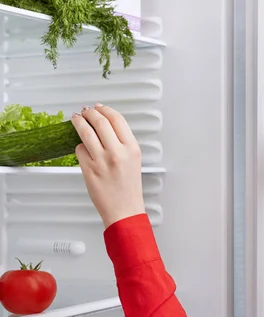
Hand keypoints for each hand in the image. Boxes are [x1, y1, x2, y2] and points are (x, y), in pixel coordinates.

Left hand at [71, 104, 145, 228]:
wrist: (124, 209)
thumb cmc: (129, 188)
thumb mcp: (134, 160)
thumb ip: (122, 143)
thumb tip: (106, 125)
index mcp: (132, 148)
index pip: (117, 119)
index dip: (105, 109)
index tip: (99, 107)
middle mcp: (118, 152)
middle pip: (100, 122)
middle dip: (90, 113)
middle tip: (85, 111)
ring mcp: (102, 160)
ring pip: (86, 132)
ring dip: (79, 123)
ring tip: (76, 119)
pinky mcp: (89, 169)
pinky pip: (80, 150)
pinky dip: (80, 147)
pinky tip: (82, 148)